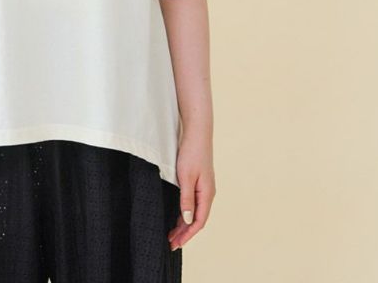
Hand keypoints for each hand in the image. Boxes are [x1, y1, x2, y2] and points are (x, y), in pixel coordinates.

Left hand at [167, 135, 215, 250]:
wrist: (197, 133)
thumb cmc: (191, 153)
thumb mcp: (185, 177)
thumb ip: (186, 199)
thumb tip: (186, 220)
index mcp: (207, 194)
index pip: (198, 222)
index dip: (187, 235)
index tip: (176, 244)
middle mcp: (207, 193)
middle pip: (196, 219)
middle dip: (184, 233)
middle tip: (170, 243)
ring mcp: (204, 188)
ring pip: (194, 212)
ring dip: (183, 224)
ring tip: (171, 234)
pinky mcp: (198, 182)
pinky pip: (192, 203)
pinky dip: (184, 212)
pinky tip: (176, 216)